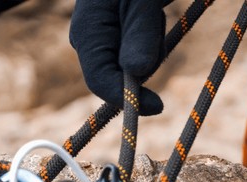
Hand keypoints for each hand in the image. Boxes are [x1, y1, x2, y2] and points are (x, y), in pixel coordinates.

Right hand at [70, 0, 167, 115]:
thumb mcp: (142, 1)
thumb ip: (139, 34)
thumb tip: (136, 74)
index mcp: (87, 32)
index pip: (100, 81)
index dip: (127, 99)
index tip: (158, 106)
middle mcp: (90, 40)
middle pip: (119, 76)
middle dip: (144, 62)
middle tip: (157, 25)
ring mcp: (102, 39)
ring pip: (131, 66)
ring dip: (151, 47)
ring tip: (153, 12)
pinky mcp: (116, 37)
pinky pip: (137, 54)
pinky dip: (150, 42)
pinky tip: (151, 17)